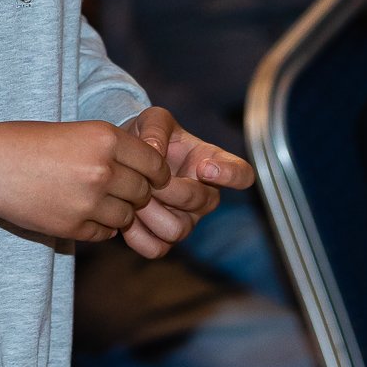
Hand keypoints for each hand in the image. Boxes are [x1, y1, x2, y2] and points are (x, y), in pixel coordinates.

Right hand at [0, 117, 169, 242]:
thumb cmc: (26, 142)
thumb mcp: (75, 133)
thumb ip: (112, 151)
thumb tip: (149, 173)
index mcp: (105, 138)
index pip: (154, 164)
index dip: (155, 174)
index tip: (149, 179)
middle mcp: (103, 169)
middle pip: (143, 192)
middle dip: (136, 194)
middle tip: (119, 191)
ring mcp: (89, 202)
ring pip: (126, 216)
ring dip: (117, 213)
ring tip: (93, 201)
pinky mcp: (73, 228)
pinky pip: (104, 233)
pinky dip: (98, 227)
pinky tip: (78, 213)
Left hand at [120, 106, 257, 258]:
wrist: (124, 159)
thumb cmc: (148, 136)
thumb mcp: (152, 119)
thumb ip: (156, 127)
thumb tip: (155, 150)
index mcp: (212, 163)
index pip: (241, 174)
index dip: (231, 174)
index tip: (206, 167)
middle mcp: (205, 196)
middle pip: (202, 201)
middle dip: (172, 189)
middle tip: (149, 179)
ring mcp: (186, 220)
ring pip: (177, 230)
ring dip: (152, 213)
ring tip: (135, 196)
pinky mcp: (163, 239)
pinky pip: (155, 248)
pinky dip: (138, 235)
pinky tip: (127, 217)